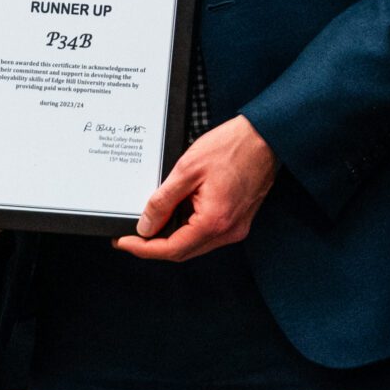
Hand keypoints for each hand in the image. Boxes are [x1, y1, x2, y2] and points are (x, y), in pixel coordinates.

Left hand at [114, 115, 276, 261]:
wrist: (265, 137)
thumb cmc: (231, 147)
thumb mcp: (187, 169)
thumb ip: (163, 200)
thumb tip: (146, 225)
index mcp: (214, 221)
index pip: (172, 249)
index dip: (144, 249)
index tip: (124, 242)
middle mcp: (228, 231)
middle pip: (183, 252)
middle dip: (155, 247)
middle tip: (131, 236)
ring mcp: (236, 228)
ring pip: (195, 245)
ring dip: (172, 238)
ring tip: (151, 223)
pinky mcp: (239, 220)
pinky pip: (208, 234)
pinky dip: (188, 229)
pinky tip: (176, 215)